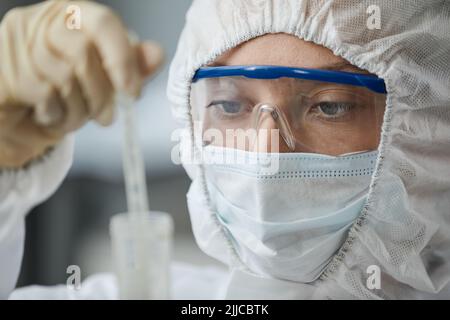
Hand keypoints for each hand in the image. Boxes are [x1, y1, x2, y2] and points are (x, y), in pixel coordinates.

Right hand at [0, 0, 163, 167]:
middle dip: (101, 95)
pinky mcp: (7, 73)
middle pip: (85, 55)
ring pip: (65, 79)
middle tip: (106, 116)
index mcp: (71, 16)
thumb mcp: (101, 80)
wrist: (16, 117)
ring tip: (77, 117)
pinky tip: (54, 116)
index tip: (133, 92)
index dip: (123, 59)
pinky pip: (44, 97)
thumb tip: (156, 53)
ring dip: (80, 110)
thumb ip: (129, 66)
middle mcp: (41, 23)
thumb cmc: (61, 92)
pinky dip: (58, 116)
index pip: (103, 23)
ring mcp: (18, 45)